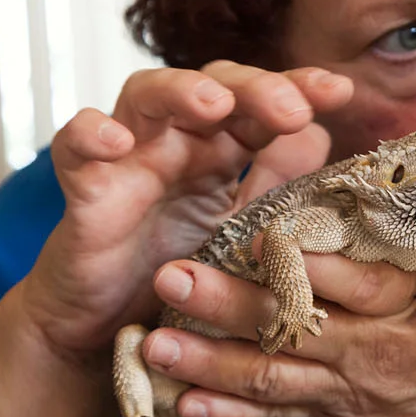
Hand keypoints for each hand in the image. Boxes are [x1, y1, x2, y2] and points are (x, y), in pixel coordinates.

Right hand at [14, 61, 353, 361]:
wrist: (104, 331)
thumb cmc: (173, 275)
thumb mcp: (239, 235)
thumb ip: (275, 188)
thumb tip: (323, 138)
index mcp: (223, 151)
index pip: (263, 105)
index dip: (299, 89)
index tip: (340, 90)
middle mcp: (178, 142)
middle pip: (213, 85)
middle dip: (255, 87)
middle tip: (292, 107)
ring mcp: (130, 159)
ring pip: (147, 94)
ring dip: (181, 91)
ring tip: (214, 104)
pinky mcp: (85, 189)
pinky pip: (75, 147)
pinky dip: (88, 133)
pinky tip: (115, 140)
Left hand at [139, 248, 415, 416]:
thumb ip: (406, 229)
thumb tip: (359, 173)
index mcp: (405, 303)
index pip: (355, 280)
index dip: (307, 261)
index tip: (259, 236)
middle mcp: (374, 352)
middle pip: (295, 328)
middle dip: (229, 304)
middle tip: (173, 276)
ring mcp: (352, 395)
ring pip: (273, 379)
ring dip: (210, 363)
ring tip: (157, 343)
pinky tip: (187, 405)